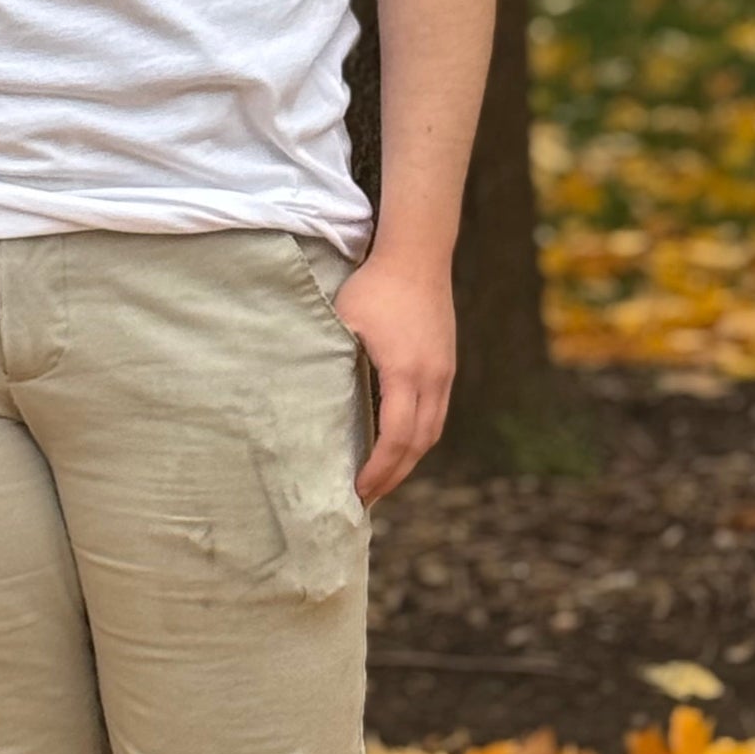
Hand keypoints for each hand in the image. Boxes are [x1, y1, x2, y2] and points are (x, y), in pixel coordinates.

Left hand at [329, 248, 455, 508]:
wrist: (418, 255)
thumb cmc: (374, 286)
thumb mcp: (345, 321)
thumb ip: (333, 357)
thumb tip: (307, 394)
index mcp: (406, 372)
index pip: (396, 436)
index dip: (379, 469)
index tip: (358, 489)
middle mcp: (433, 378)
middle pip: (419, 444)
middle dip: (394, 475)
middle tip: (368, 498)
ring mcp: (444, 372)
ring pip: (433, 431)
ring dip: (409, 459)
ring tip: (384, 478)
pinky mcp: (446, 364)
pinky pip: (437, 413)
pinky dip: (420, 436)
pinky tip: (401, 443)